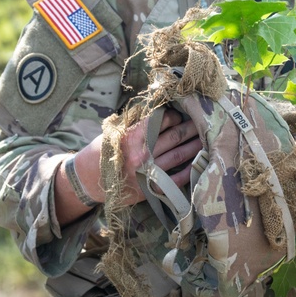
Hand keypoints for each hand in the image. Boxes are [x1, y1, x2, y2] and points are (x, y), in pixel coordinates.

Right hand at [60, 108, 200, 223]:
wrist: (89, 180)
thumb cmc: (103, 150)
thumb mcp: (115, 130)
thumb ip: (138, 120)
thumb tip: (163, 107)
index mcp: (131, 137)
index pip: (162, 121)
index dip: (175, 116)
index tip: (179, 115)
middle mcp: (141, 155)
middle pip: (175, 136)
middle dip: (192, 127)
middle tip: (203, 121)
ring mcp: (147, 174)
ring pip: (180, 154)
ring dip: (196, 145)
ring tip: (206, 137)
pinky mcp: (151, 189)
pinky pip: (178, 178)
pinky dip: (190, 168)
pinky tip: (199, 160)